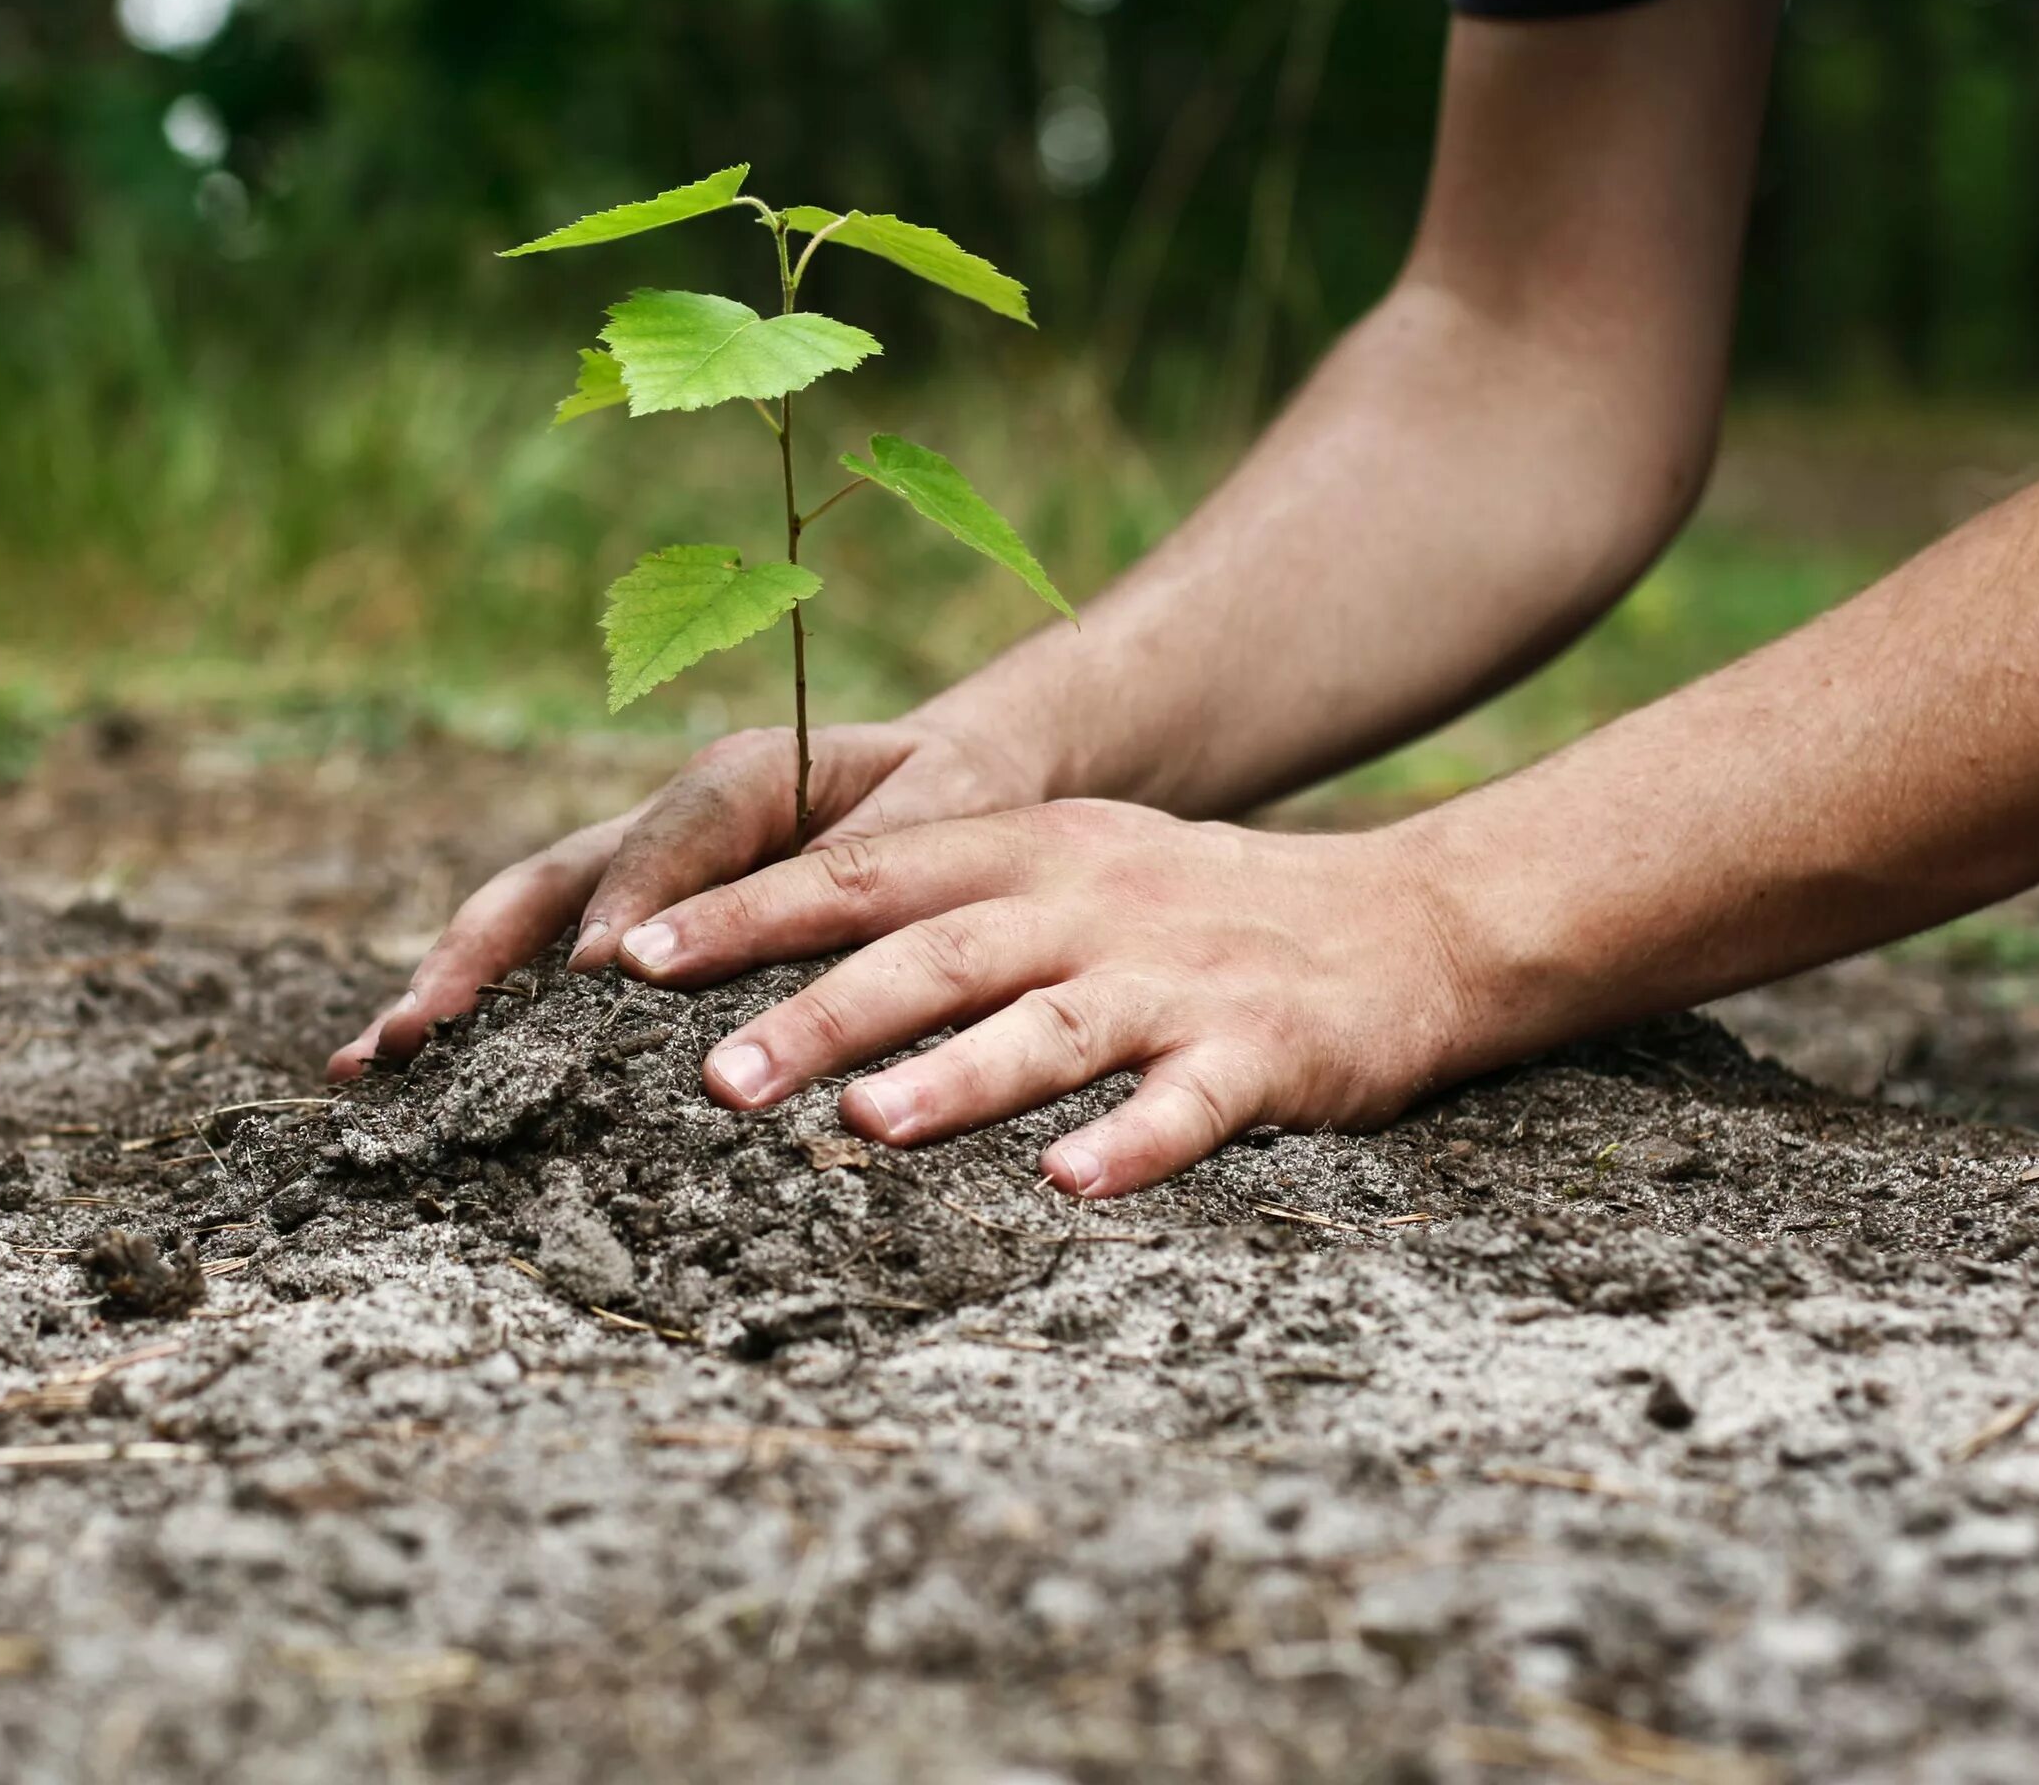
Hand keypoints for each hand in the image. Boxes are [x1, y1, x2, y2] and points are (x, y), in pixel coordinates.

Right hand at [326, 716, 1046, 1079]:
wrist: (956, 779)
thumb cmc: (956, 801)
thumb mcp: (943, 816)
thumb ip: (872, 861)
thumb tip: (794, 928)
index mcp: (744, 777)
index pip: (672, 837)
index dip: (631, 901)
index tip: (597, 977)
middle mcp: (666, 821)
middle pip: (548, 881)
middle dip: (476, 956)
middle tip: (414, 1034)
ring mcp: (634, 873)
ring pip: (522, 923)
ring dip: (447, 988)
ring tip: (369, 1062)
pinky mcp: (629, 922)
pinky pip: (542, 961)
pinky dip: (478, 1013)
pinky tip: (412, 1075)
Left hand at [606, 800, 1470, 1195]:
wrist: (1408, 922)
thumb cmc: (1194, 912)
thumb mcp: (1062, 871)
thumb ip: (934, 904)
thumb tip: (762, 959)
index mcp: (1026, 853)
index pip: (860, 874)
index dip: (744, 912)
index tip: (630, 954)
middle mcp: (1087, 903)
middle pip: (933, 952)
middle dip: (817, 1010)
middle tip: (711, 1076)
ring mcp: (1174, 978)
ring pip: (1049, 1024)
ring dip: (956, 1077)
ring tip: (865, 1128)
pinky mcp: (1262, 1052)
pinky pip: (1187, 1104)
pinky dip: (1130, 1144)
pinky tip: (1070, 1187)